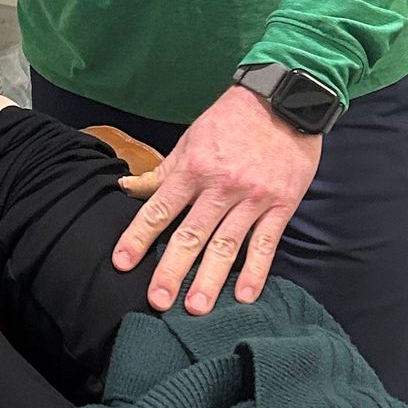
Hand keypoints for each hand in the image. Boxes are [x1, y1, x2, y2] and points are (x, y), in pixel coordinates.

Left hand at [112, 86, 320, 312]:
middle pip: (192, 234)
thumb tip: (127, 188)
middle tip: (158, 300)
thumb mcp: (191, 138)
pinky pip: (266, 242)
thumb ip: (162, 171)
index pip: (159, 209)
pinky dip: (256, 271)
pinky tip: (245, 296)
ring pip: (227, 244)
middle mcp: (221, 185)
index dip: (138, 237)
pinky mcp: (282, 204)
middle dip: (172, 269)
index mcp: (194, 168)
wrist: (285, 100)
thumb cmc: (232, 120)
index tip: (122, 263)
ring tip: (197, 307)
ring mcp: (253, 197)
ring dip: (211, 279)